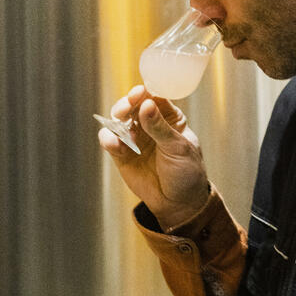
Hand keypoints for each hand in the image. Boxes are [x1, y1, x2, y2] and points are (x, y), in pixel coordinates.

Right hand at [97, 85, 208, 229]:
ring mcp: (134, 137)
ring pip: (118, 119)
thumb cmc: (186, 172)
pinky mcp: (121, 154)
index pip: (153, 97)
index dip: (145, 93)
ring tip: (121, 126)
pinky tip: (114, 143)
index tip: (139, 93)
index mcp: (168, 116)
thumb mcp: (178, 148)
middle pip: (132, 105)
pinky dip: (109, 140)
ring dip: (116, 119)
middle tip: (126, 108)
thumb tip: (146, 105)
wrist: (179, 203)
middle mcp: (148, 122)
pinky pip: (110, 141)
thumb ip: (160, 127)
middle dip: (127, 103)